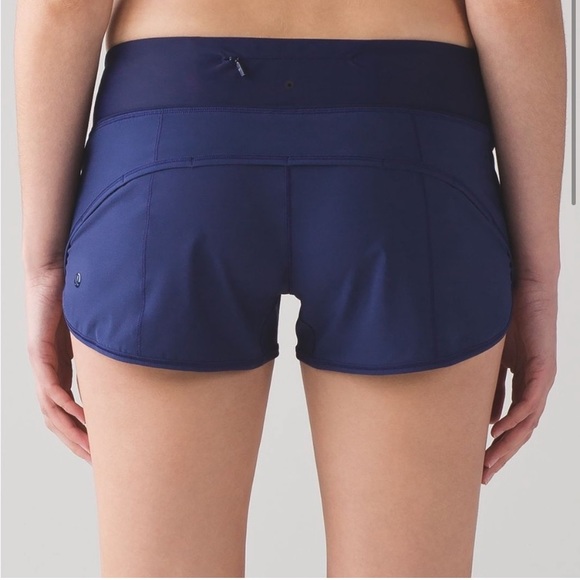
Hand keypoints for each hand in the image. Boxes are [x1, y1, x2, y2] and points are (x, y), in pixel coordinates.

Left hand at [25, 265, 90, 463]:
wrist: (53, 271)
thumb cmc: (74, 299)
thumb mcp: (92, 335)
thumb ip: (102, 354)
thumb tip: (129, 362)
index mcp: (57, 370)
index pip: (64, 412)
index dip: (78, 433)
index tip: (98, 451)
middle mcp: (45, 372)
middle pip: (55, 419)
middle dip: (75, 442)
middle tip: (96, 462)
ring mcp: (40, 363)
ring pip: (50, 409)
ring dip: (71, 431)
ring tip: (90, 448)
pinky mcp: (39, 350)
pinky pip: (52, 386)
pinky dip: (66, 405)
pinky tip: (82, 417)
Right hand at [483, 280, 557, 484]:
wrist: (527, 289)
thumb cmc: (509, 320)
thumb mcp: (494, 361)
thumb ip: (493, 387)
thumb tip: (486, 417)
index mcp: (525, 385)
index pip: (514, 424)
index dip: (499, 446)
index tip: (481, 464)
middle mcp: (537, 388)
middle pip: (521, 430)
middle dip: (502, 454)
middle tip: (484, 475)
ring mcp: (542, 380)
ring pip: (528, 422)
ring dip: (508, 444)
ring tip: (489, 461)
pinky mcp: (543, 368)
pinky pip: (530, 401)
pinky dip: (515, 418)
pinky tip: (497, 430)